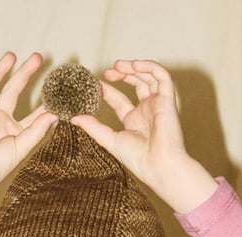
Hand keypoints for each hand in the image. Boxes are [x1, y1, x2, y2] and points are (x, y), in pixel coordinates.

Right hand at [0, 51, 56, 225]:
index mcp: (16, 131)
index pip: (34, 112)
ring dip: (0, 69)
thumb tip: (54, 114)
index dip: (45, 100)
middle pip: (14, 91)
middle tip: (38, 58)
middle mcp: (0, 120)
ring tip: (12, 54)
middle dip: (25, 74)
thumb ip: (37, 130)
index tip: (58, 87)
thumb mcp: (22, 148)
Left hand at [72, 60, 216, 213]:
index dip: (106, 90)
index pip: (119, 100)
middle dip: (121, 74)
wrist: (158, 165)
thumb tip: (73, 117)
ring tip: (118, 65)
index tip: (94, 84)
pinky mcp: (168, 100)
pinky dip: (150, 66)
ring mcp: (157, 104)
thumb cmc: (138, 159)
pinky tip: (135, 65)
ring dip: (133, 67)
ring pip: (148, 77)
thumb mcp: (110, 140)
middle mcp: (146, 111)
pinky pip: (162, 76)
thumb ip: (93, 127)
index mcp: (134, 121)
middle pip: (135, 83)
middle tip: (107, 72)